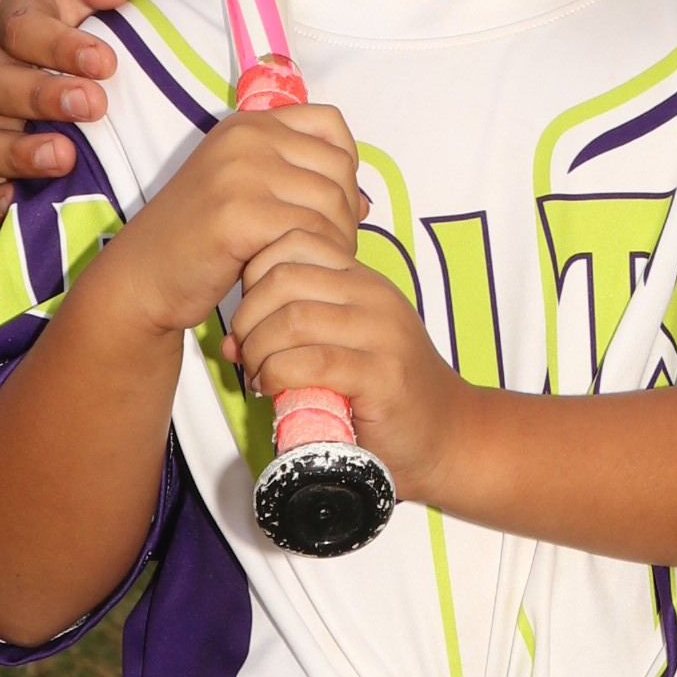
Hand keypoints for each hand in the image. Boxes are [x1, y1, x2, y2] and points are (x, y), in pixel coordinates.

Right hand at [0, 0, 168, 222]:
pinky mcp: (11, 168)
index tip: (105, 62)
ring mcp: (2, 123)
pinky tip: (16, 207)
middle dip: (43, 97)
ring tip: (65, 158)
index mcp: (21, 19)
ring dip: (18, 153)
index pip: (21, 28)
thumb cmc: (132, 7)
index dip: (56, 46)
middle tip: (95, 105)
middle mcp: (1, 71)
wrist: (146, 52)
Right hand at [95, 104, 368, 345]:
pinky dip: (311, 259)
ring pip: (329, 202)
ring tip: (311, 264)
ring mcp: (240, 173)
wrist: (141, 278)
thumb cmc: (199, 241)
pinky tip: (293, 273)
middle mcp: (246, 137)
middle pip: (338, 167)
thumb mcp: (248, 193)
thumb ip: (300, 184)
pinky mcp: (238, 215)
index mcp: (249, 124)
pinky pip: (307, 233)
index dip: (346, 168)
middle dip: (345, 214)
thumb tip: (366, 202)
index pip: (332, 125)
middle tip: (327, 249)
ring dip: (334, 241)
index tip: (332, 207)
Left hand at [230, 245, 462, 481]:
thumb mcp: (342, 344)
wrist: (447, 433)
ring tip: (257, 374)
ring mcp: (383, 334)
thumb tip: (229, 340)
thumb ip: (294, 330)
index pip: (294, 242)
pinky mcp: (383, 376)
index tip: (251, 317)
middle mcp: (375, 296)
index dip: (255, 276)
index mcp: (364, 280)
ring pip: (293, 318)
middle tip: (245, 351)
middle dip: (248, 317)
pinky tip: (273, 389)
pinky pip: (312, 362)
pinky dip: (277, 375)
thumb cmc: (385, 391)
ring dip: (258, 350)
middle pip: (284, 278)